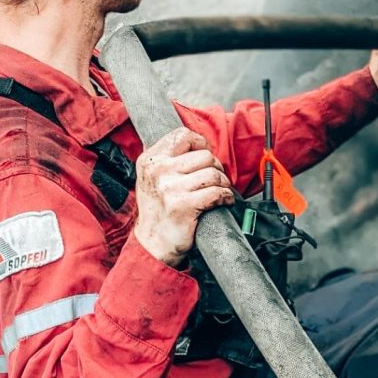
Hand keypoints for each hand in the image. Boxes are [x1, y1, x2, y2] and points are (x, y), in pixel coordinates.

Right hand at [133, 127, 234, 267]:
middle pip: (205, 155)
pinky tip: (223, 201)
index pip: (183, 135)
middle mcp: (158, 171)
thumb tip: (199, 142)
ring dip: (223, 183)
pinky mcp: (183, 206)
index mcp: (150, 160)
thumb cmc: (158, 209)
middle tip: (214, 179)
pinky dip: (226, 196)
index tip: (204, 155)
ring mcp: (170, 188)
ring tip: (219, 190)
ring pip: (214, 173)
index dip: (200, 143)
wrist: (153, 243)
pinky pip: (217, 192)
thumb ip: (169, 158)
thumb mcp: (152, 177)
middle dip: (216, 167)